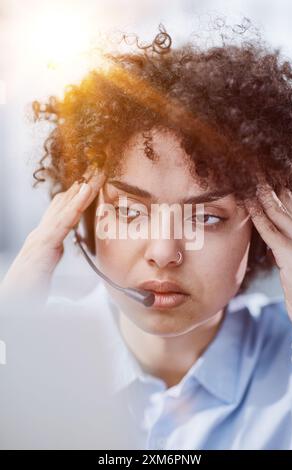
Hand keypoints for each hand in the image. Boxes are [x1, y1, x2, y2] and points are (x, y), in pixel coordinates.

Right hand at [0, 166, 105, 308]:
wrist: (11, 303)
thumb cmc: (26, 291)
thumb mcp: (42, 270)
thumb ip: (51, 255)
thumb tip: (59, 246)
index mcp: (42, 240)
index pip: (61, 213)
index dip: (75, 197)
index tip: (89, 184)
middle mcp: (40, 234)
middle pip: (63, 205)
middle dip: (80, 188)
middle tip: (96, 170)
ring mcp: (40, 237)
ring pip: (65, 208)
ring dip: (82, 190)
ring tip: (96, 174)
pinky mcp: (43, 245)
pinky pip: (63, 221)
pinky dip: (75, 204)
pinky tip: (86, 191)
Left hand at [244, 179, 291, 329]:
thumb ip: (287, 254)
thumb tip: (275, 246)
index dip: (278, 192)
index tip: (264, 178)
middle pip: (286, 204)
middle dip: (270, 186)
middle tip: (255, 169)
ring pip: (279, 213)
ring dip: (263, 195)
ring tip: (250, 179)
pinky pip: (272, 232)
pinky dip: (259, 216)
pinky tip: (249, 205)